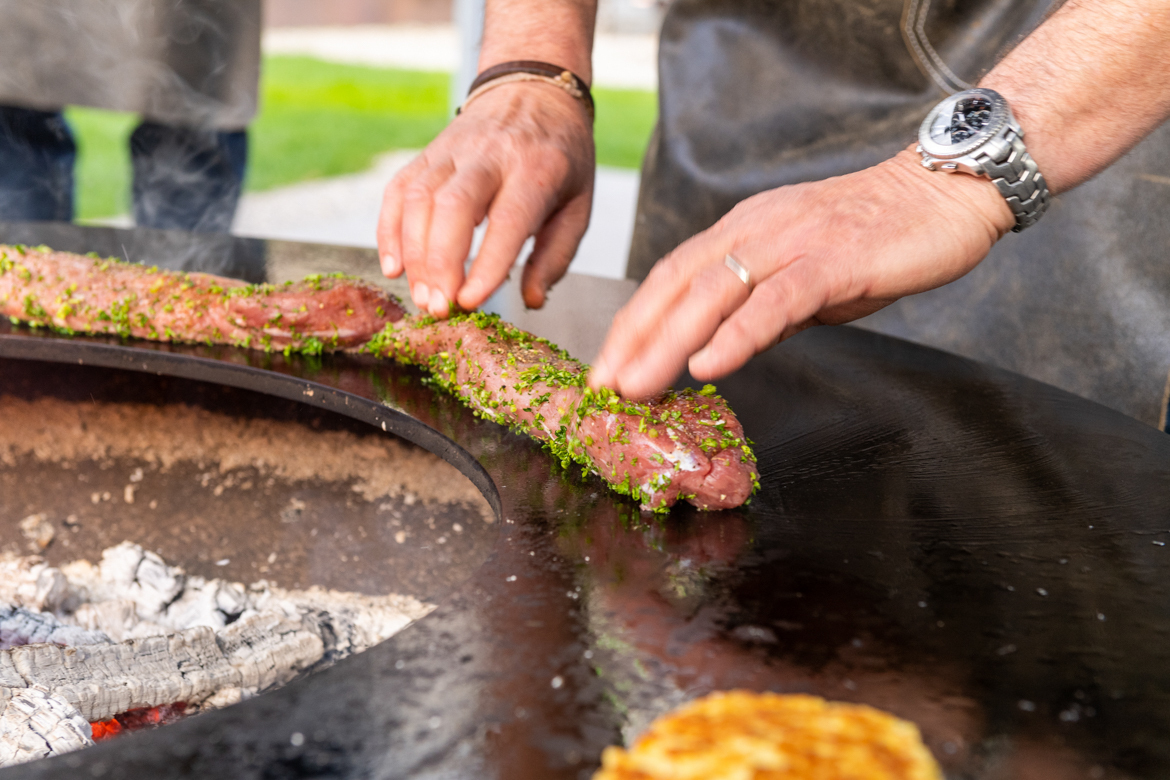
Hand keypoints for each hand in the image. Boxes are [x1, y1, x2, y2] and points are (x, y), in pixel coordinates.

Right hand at [377, 82, 594, 317]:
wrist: (534, 89)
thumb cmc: (560, 158)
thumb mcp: (578, 205)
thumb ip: (555, 256)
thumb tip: (531, 300)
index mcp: (537, 167)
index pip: (507, 218)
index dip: (485, 263)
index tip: (470, 301)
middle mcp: (491, 154)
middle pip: (453, 206)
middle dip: (440, 262)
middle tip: (439, 307)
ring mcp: (453, 150)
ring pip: (419, 198)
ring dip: (414, 254)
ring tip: (422, 296)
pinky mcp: (427, 153)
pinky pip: (398, 190)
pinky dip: (389, 231)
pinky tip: (394, 267)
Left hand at [589, 149, 1014, 398]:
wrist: (946, 194)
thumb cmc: (879, 237)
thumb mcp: (805, 277)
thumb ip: (762, 308)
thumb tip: (726, 347)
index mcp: (742, 232)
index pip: (670, 278)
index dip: (633, 324)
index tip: (608, 367)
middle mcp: (754, 231)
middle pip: (675, 286)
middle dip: (633, 340)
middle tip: (603, 389)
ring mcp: (790, 242)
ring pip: (712, 294)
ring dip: (667, 345)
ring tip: (636, 388)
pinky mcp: (831, 260)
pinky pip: (774, 301)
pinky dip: (737, 334)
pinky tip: (708, 365)